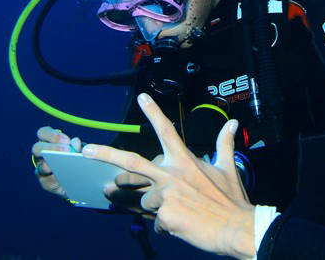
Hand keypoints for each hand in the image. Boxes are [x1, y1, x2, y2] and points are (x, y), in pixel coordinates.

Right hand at [31, 126, 81, 197]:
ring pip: (41, 166)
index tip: (66, 140)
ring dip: (53, 164)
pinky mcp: (45, 183)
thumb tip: (75, 141)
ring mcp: (41, 169)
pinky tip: (65, 176)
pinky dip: (56, 178)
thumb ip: (78, 146)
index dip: (52, 135)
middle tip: (67, 150)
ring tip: (66, 163)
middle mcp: (41, 155)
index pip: (42, 133)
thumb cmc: (78, 159)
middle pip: (37, 148)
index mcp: (48, 143)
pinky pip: (47, 181)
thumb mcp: (80, 151)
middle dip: (51, 148)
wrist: (82, 179)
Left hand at [83, 94, 255, 258]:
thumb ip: (224, 144)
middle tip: (88, 150)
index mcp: (185, 161)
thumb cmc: (231, 199)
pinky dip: (166, 225)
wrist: (237, 228)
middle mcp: (172, 175)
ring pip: (145, 200)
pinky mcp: (165, 216)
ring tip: (175, 212)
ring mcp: (166, 195)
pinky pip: (156, 221)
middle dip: (106, 155)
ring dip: (156, 207)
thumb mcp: (228, 168)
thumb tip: (232, 123)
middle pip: (132, 162)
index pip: (167, 131)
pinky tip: (182, 226)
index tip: (142, 97)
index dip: (154, 113)